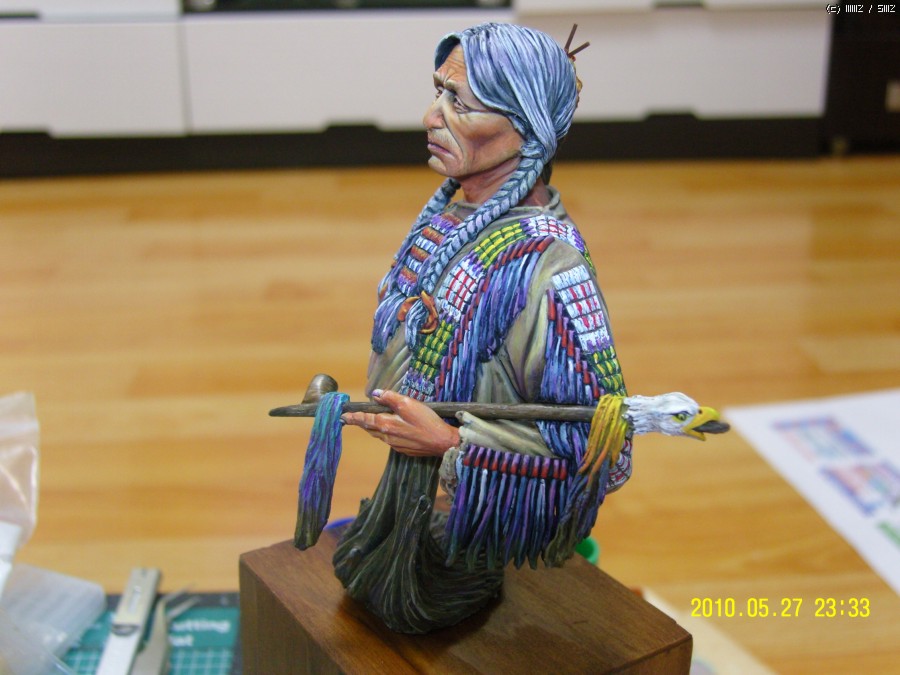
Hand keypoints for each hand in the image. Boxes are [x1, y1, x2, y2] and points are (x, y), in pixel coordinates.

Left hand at [341, 389, 459, 456]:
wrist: (442, 443)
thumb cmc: (427, 422)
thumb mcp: (409, 404)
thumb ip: (391, 398)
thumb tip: (376, 394)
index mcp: (386, 424)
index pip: (365, 419)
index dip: (353, 417)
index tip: (343, 416)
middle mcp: (387, 437)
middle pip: (369, 428)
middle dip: (361, 422)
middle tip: (352, 418)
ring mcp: (395, 445)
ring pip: (378, 434)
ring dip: (372, 427)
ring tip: (367, 421)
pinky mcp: (403, 449)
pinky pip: (388, 440)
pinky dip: (384, 432)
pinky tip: (389, 428)